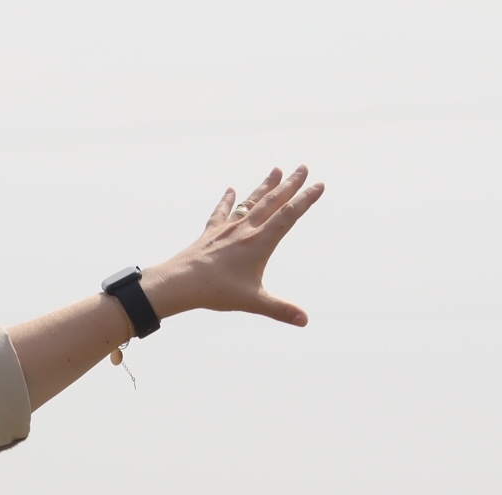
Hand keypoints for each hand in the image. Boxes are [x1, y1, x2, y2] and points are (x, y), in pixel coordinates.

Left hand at [143, 166, 324, 326]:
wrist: (181, 282)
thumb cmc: (217, 291)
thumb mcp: (254, 302)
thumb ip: (281, 310)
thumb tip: (305, 321)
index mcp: (260, 242)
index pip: (289, 215)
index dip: (307, 199)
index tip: (320, 185)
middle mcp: (246, 229)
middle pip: (273, 201)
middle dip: (291, 184)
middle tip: (304, 167)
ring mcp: (228, 228)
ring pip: (251, 201)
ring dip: (265, 185)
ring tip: (277, 169)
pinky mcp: (211, 232)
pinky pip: (222, 211)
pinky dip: (228, 200)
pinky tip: (231, 190)